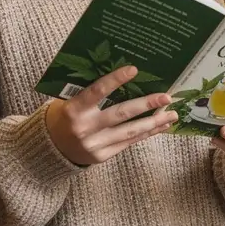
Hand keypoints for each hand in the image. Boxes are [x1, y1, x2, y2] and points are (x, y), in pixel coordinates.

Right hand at [45, 65, 177, 165]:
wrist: (51, 148)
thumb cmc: (65, 116)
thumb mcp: (69, 101)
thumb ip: (91, 93)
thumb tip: (124, 76)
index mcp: (74, 110)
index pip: (96, 91)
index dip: (115, 80)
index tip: (134, 69)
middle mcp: (85, 128)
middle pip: (121, 114)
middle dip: (146, 105)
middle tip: (167, 97)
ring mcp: (95, 144)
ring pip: (130, 131)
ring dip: (154, 122)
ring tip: (173, 114)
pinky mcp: (103, 156)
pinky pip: (129, 142)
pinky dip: (146, 133)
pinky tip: (160, 126)